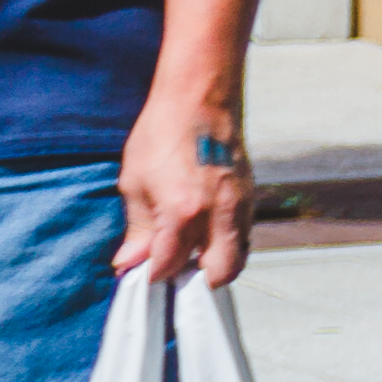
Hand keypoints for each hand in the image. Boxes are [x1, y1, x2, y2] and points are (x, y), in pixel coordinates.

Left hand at [118, 91, 254, 286]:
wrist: (200, 99)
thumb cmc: (163, 134)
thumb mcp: (135, 182)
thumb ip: (137, 229)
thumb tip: (130, 262)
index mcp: (182, 212)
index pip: (169, 264)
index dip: (152, 275)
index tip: (143, 277)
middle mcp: (218, 214)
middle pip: (219, 273)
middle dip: (196, 281)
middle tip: (175, 273)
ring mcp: (240, 205)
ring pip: (238, 256)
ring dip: (215, 263)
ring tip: (191, 254)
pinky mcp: (251, 196)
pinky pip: (244, 234)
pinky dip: (227, 243)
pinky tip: (207, 232)